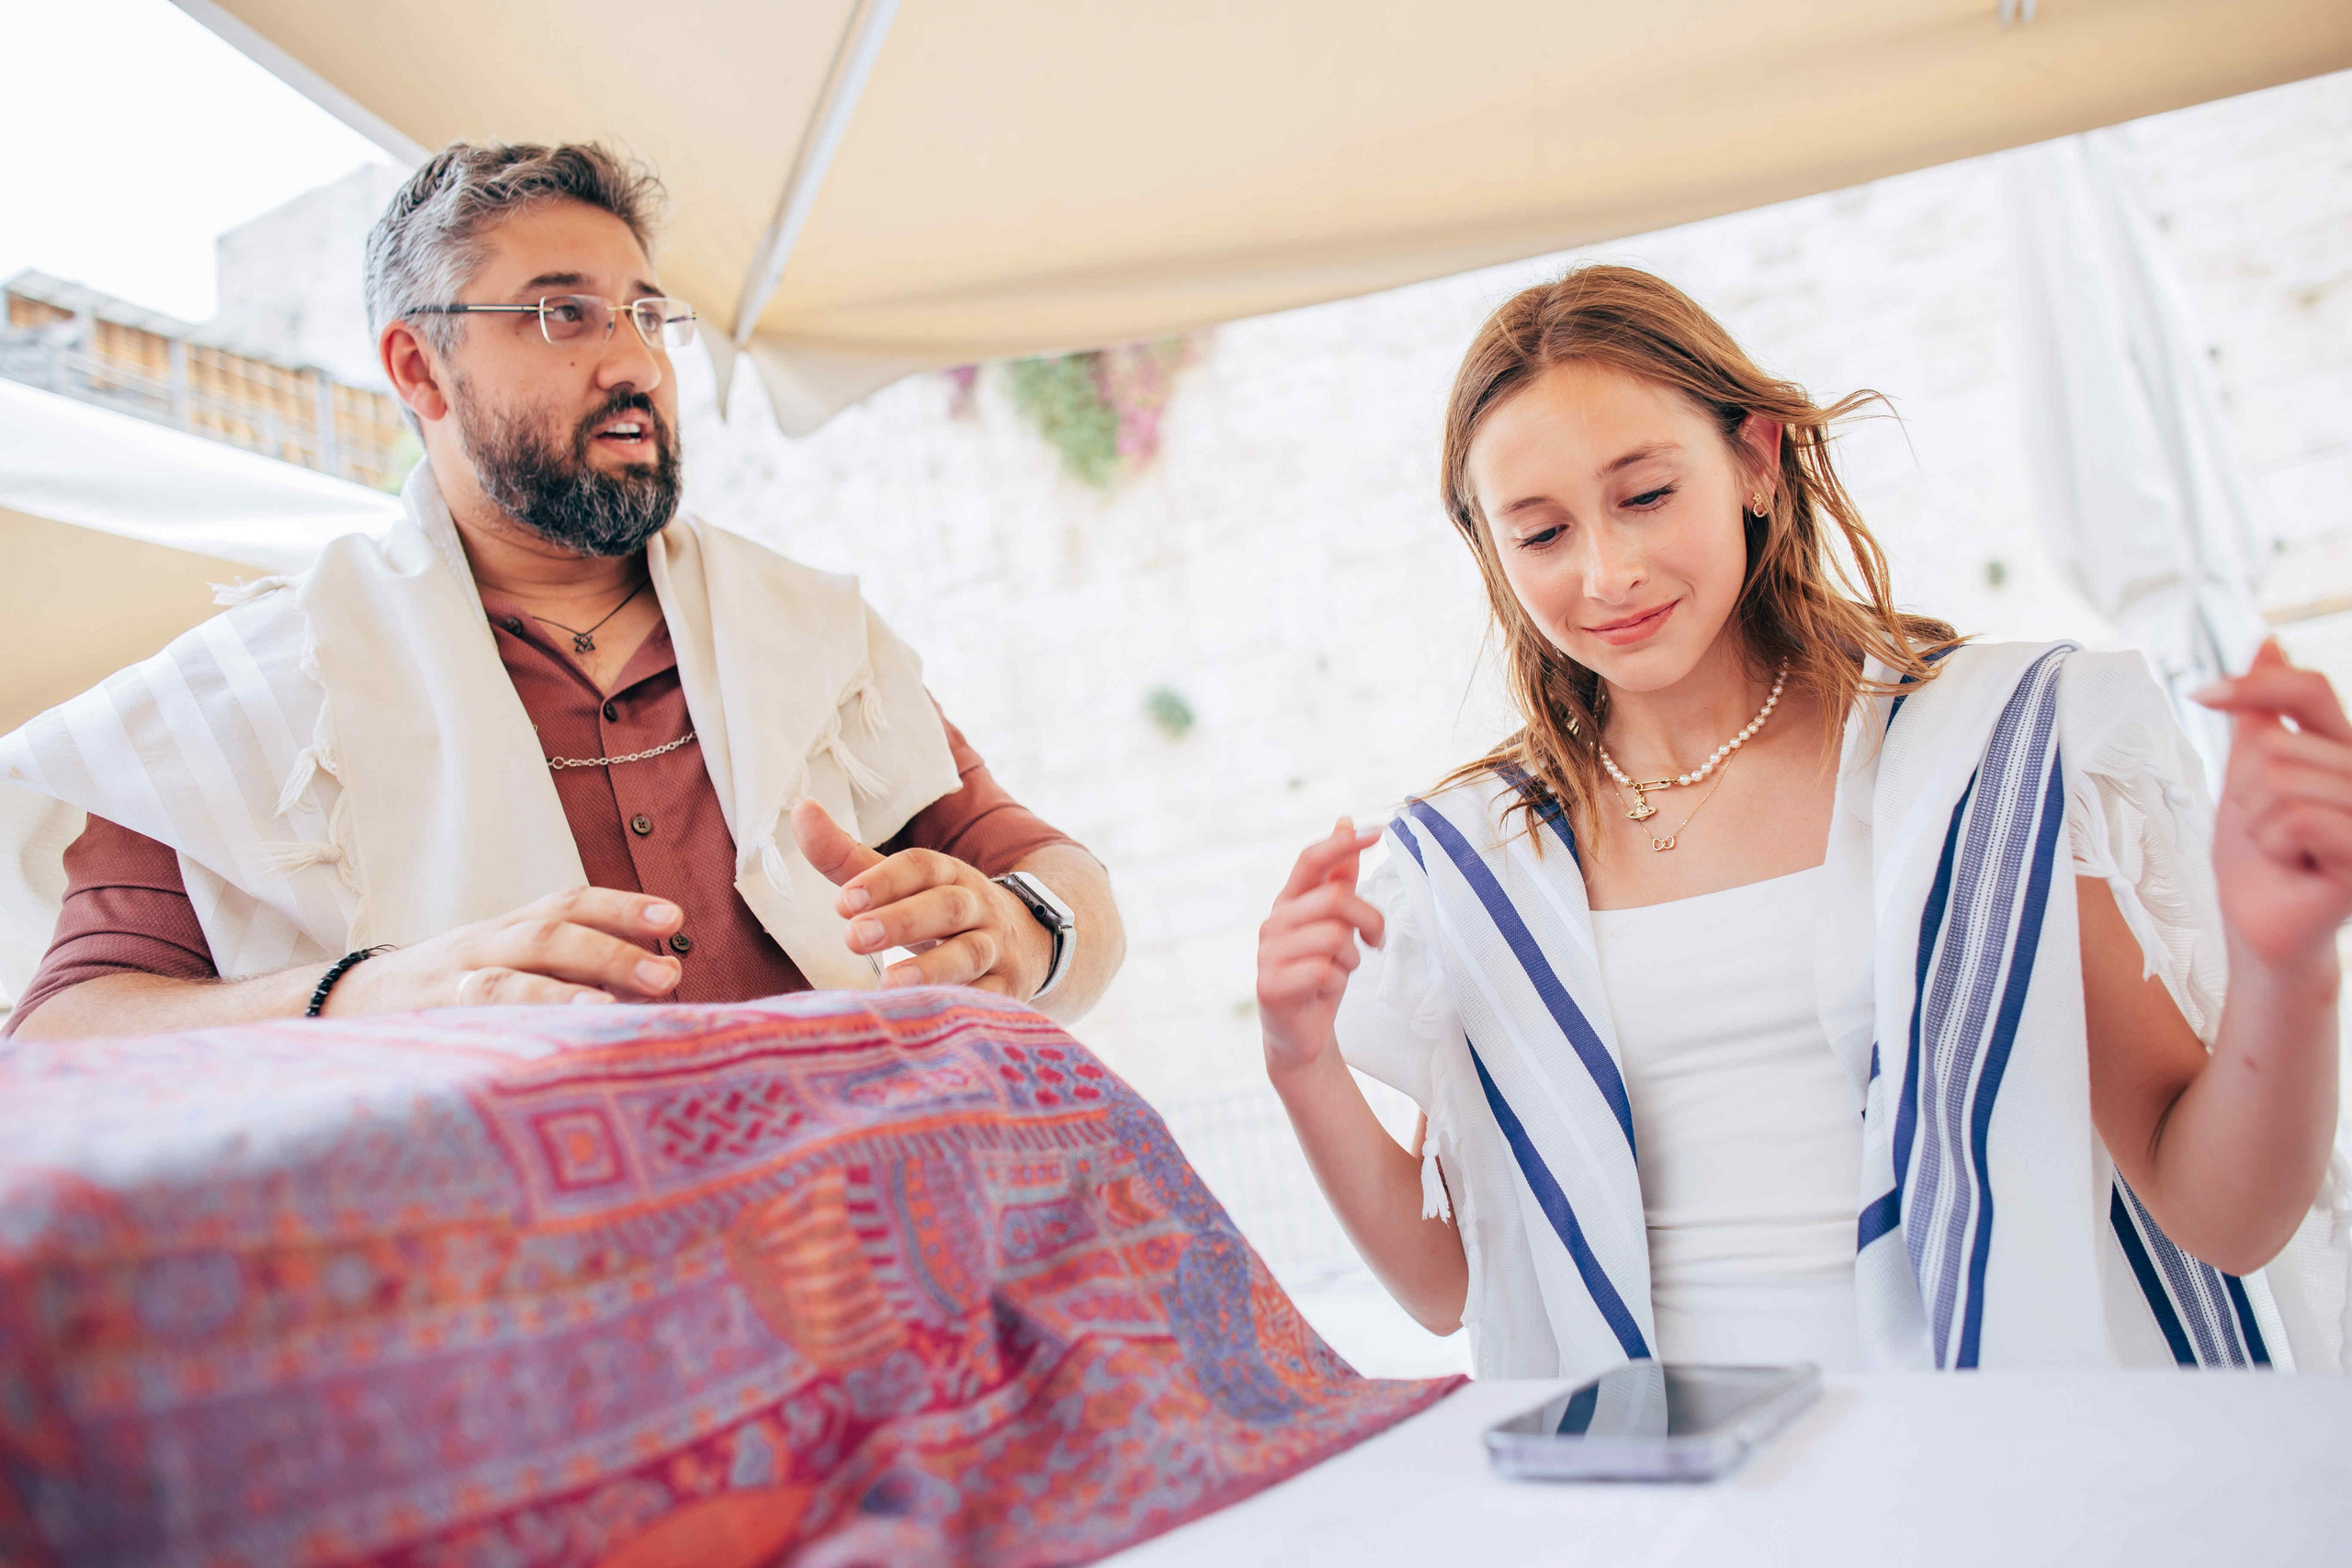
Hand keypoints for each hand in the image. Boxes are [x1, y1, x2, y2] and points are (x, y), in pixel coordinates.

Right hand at [326, 887, 684, 1013]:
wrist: (335, 1006)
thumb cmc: (443, 994)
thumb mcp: (500, 966)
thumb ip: (565, 970)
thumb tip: (658, 982)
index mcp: (501, 931)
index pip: (563, 904)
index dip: (618, 907)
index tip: (673, 917)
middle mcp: (475, 948)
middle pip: (546, 934)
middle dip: (610, 951)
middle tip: (669, 974)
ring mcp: (442, 988)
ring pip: (504, 981)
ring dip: (561, 994)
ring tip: (609, 1010)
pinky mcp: (419, 1030)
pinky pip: (462, 1030)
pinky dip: (504, 1036)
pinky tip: (542, 1055)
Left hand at [792, 800, 1051, 996]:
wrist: (1029, 942)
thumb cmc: (941, 912)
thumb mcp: (903, 885)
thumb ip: (848, 858)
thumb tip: (801, 809)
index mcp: (949, 875)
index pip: (921, 867)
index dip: (884, 881)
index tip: (843, 902)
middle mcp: (977, 906)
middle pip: (947, 906)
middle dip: (903, 920)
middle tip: (855, 937)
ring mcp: (997, 948)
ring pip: (971, 954)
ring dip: (933, 968)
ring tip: (890, 983)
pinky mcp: (1009, 989)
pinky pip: (991, 997)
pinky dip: (964, 1005)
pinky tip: (929, 1016)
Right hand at [1257, 817, 1385, 1078]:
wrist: (1300, 1034)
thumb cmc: (1318, 974)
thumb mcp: (1334, 923)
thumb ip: (1338, 878)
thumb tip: (1346, 823)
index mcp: (1289, 902)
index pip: (1311, 860)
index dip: (1343, 843)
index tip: (1377, 832)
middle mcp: (1274, 922)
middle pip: (1334, 898)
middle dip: (1368, 919)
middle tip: (1376, 940)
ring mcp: (1268, 954)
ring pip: (1333, 935)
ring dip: (1351, 956)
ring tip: (1343, 969)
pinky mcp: (1271, 985)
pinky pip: (1324, 970)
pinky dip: (1339, 981)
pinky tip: (1328, 989)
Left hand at [2195, 639, 2351, 972]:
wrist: (2261, 925)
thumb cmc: (2259, 857)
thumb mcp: (2250, 773)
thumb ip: (2262, 713)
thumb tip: (2270, 644)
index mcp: (2342, 749)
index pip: (2309, 691)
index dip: (2254, 686)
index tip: (2202, 694)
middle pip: (2275, 746)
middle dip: (2246, 793)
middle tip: (2267, 829)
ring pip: (2281, 782)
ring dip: (2259, 824)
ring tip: (2282, 849)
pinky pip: (2298, 821)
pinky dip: (2275, 848)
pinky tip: (2295, 867)